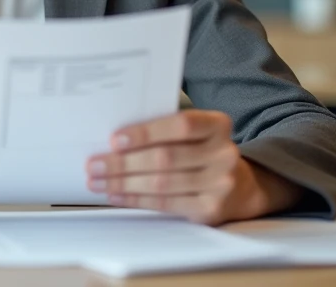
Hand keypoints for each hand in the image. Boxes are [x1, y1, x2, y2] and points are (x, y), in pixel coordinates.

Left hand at [85, 110, 298, 224]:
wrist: (240, 186)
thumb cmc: (202, 152)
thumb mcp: (195, 134)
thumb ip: (165, 130)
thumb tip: (114, 139)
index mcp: (218, 125)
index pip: (181, 125)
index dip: (147, 132)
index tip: (115, 139)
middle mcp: (224, 154)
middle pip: (166, 158)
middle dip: (123, 162)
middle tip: (94, 163)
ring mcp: (220, 184)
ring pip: (162, 184)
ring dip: (123, 183)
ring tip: (97, 180)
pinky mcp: (210, 210)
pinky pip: (165, 204)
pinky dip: (135, 199)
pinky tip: (115, 195)